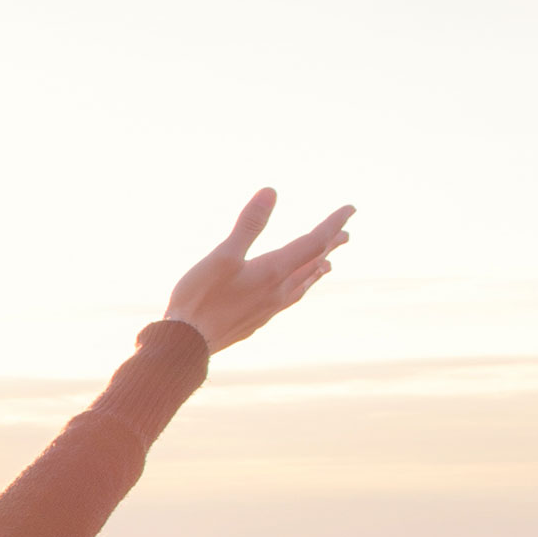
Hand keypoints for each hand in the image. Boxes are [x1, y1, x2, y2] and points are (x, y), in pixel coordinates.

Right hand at [163, 190, 354, 351]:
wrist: (187, 344)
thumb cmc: (200, 298)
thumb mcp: (222, 256)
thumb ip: (248, 225)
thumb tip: (271, 192)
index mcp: (273, 271)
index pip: (314, 242)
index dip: (333, 224)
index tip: (350, 209)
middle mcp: (278, 291)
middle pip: (313, 263)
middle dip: (330, 246)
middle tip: (347, 234)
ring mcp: (268, 309)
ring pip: (302, 285)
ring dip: (317, 270)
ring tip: (327, 265)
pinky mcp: (255, 321)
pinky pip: (288, 301)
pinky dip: (298, 289)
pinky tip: (289, 294)